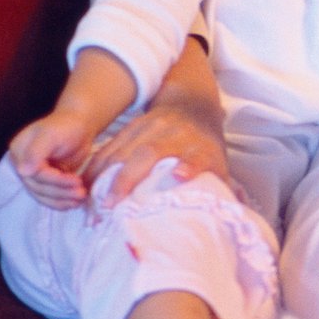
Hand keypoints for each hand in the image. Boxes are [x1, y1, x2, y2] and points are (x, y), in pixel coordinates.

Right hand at [8, 111, 97, 208]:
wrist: (78, 126)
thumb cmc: (66, 126)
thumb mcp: (51, 135)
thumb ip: (36, 152)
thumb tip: (23, 172)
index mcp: (19, 152)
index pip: (34, 173)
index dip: (55, 180)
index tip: (77, 181)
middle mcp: (22, 164)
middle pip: (38, 187)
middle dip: (61, 192)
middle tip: (82, 193)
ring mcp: (33, 174)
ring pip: (42, 194)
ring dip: (61, 200)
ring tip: (80, 199)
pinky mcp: (45, 181)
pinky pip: (49, 196)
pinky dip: (61, 201)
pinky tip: (74, 203)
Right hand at [80, 104, 231, 203]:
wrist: (192, 106)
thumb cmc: (205, 146)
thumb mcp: (219, 163)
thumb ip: (223, 187)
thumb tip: (235, 211)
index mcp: (199, 147)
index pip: (198, 157)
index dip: (191, 166)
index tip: (181, 175)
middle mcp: (174, 136)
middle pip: (148, 153)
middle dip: (127, 178)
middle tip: (110, 205)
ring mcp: (148, 129)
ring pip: (122, 151)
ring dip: (103, 177)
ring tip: (90, 204)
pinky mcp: (130, 129)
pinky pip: (108, 148)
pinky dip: (95, 168)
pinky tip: (84, 186)